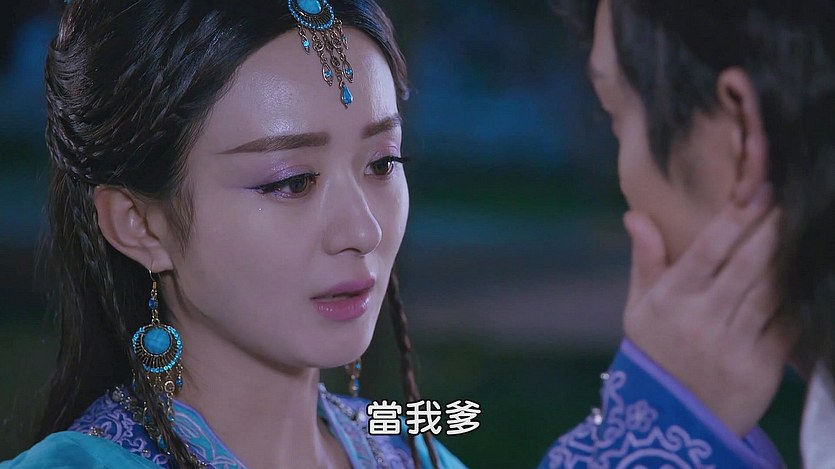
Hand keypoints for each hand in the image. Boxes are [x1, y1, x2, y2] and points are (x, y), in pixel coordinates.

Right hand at [622, 185, 797, 435]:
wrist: (671, 421)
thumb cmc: (654, 353)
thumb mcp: (639, 308)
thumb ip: (645, 259)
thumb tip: (635, 214)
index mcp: (672, 300)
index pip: (707, 250)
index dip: (735, 218)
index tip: (757, 190)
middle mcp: (703, 319)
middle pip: (748, 264)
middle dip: (771, 227)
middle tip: (786, 200)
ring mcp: (735, 344)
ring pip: (772, 289)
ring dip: (788, 256)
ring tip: (798, 229)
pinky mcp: (763, 366)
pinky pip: (787, 323)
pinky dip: (797, 297)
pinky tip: (803, 275)